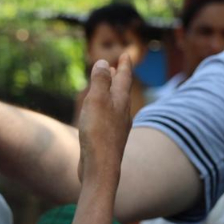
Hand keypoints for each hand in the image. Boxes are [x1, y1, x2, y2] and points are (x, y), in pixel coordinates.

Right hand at [78, 56, 133, 184]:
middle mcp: (123, 114)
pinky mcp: (109, 141)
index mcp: (120, 102)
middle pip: (122, 91)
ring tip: (108, 89)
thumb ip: (100, 81)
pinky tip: (100, 117)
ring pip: (117, 106)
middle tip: (117, 68)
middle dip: (119, 78)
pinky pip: (109, 119)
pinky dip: (106, 110)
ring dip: (113, 94)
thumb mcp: (96, 101)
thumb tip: (105, 63)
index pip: (124, 78)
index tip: (126, 54)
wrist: (100, 169)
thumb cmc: (98, 133)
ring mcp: (117, 129)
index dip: (125, 65)